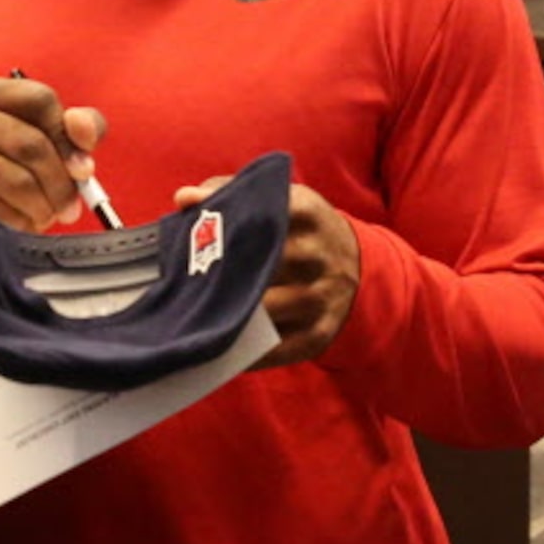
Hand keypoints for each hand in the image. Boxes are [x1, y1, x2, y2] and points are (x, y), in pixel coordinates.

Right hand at [0, 73, 108, 231]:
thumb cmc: (23, 157)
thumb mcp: (56, 133)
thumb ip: (83, 126)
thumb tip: (82, 138)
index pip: (41, 101)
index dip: (69, 139)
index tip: (84, 171)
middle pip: (30, 145)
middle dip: (60, 183)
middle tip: (72, 208)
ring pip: (16, 182)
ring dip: (42, 208)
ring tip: (47, 215)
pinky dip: (18, 223)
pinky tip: (22, 222)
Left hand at [174, 175, 358, 366]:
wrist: (358, 267)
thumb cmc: (299, 232)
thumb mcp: (279, 202)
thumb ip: (232, 194)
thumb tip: (184, 198)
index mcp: (307, 213)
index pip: (264, 212)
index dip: (226, 224)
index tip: (197, 234)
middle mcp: (319, 254)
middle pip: (260, 264)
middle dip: (222, 273)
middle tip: (186, 279)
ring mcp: (322, 296)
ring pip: (266, 308)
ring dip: (230, 313)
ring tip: (198, 312)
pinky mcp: (319, 333)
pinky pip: (275, 348)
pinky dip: (243, 349)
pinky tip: (218, 344)